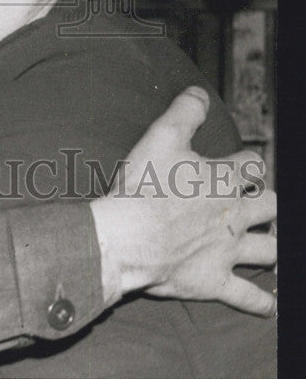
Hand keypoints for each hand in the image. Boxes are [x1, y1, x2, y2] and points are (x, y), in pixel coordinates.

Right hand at [90, 86, 276, 315]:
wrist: (128, 236)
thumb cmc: (144, 185)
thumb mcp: (161, 135)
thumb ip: (185, 111)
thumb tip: (200, 93)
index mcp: (223, 179)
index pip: (251, 164)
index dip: (246, 162)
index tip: (239, 164)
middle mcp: (234, 214)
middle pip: (269, 206)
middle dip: (265, 202)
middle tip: (253, 202)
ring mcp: (228, 250)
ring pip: (268, 250)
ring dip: (271, 245)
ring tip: (268, 243)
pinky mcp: (214, 280)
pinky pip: (246, 296)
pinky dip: (260, 302)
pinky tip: (269, 304)